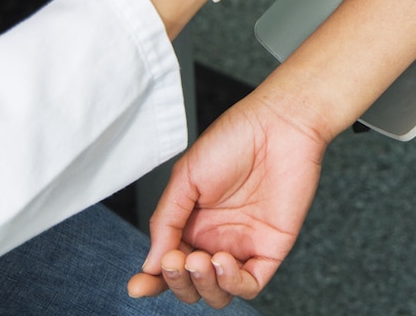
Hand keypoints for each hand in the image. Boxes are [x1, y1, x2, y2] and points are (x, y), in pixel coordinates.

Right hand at [127, 92, 326, 306]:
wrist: (278, 124)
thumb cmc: (233, 139)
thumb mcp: (186, 177)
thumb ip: (166, 221)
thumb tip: (150, 264)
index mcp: (193, 223)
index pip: (170, 264)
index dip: (153, 280)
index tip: (137, 285)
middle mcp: (217, 239)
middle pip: (191, 284)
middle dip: (177, 282)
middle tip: (174, 260)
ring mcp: (243, 246)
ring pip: (217, 292)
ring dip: (202, 285)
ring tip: (197, 259)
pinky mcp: (270, 248)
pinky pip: (250, 284)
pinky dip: (231, 283)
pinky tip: (220, 261)